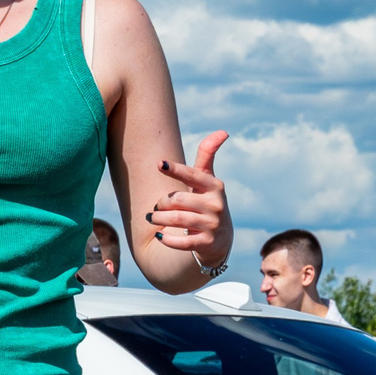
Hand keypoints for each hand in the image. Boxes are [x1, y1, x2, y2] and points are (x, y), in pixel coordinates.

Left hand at [148, 130, 230, 259]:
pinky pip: (182, 241)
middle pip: (178, 199)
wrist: (219, 240)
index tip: (159, 164)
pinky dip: (167, 239)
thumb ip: (207, 156)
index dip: (176, 169)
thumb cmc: (206, 202)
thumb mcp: (207, 180)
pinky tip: (160, 236)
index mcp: (214, 186)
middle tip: (157, 207)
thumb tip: (223, 131)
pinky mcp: (207, 243)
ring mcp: (213, 225)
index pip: (193, 174)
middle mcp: (216, 205)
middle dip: (161, 203)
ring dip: (159, 219)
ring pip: (177, 219)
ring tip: (152, 218)